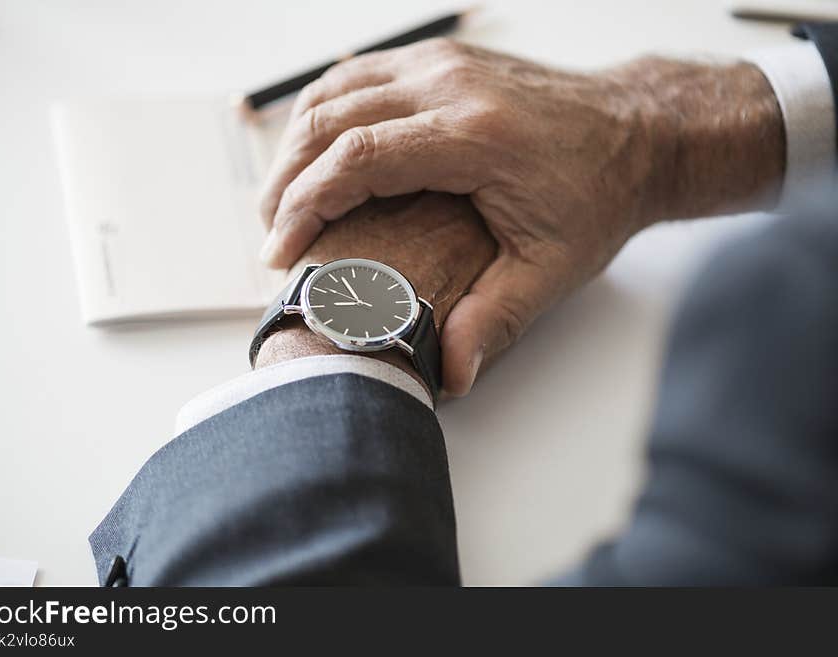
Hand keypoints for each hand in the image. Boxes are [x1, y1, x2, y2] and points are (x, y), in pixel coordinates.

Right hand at [258, 39, 783, 394]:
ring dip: (295, 144)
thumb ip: (494, 318)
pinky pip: (358, 75)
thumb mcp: (552, 268)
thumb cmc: (598, 195)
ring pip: (334, 89)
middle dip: (284, 180)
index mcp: (474, 136)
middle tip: (270, 233)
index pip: (355, 159)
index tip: (278, 251)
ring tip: (282, 200)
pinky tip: (314, 152)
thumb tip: (449, 373)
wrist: (637, 135)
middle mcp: (450, 85)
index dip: (303, 206)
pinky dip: (323, 113)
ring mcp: (444, 64)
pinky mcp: (442, 61)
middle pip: (328, 119)